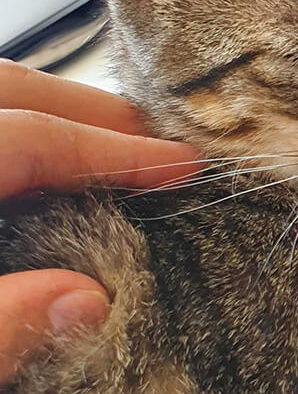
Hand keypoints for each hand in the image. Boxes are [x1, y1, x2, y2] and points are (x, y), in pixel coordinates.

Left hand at [0, 59, 199, 385]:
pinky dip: (22, 148)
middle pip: (6, 90)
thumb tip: (87, 303)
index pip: (26, 136)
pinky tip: (55, 187)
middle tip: (162, 146)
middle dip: (90, 110)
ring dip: (55, 121)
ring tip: (120, 155)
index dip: (111, 150)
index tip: (184, 167)